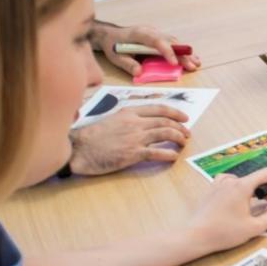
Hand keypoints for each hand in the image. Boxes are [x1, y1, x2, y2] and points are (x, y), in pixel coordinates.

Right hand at [69, 105, 191, 174]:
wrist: (79, 149)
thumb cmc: (91, 136)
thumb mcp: (110, 119)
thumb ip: (127, 119)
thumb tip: (142, 124)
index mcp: (129, 112)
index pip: (158, 108)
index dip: (175, 112)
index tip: (184, 117)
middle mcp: (135, 122)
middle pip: (165, 121)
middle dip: (180, 127)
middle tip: (187, 133)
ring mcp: (135, 138)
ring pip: (165, 134)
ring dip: (178, 138)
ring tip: (183, 143)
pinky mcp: (133, 154)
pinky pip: (157, 152)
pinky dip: (169, 154)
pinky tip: (174, 157)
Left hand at [94, 21, 202, 76]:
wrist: (110, 34)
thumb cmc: (113, 45)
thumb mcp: (115, 56)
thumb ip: (127, 64)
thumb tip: (140, 72)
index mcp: (140, 34)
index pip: (157, 41)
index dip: (167, 52)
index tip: (174, 63)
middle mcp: (151, 31)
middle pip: (170, 42)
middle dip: (182, 54)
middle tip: (192, 66)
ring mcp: (156, 33)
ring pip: (174, 42)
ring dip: (185, 53)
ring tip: (196, 64)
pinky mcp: (158, 37)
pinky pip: (172, 43)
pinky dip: (182, 51)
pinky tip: (191, 58)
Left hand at [185, 169, 266, 254]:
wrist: (195, 236)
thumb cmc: (223, 232)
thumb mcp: (253, 228)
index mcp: (242, 186)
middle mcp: (231, 181)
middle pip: (257, 181)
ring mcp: (219, 184)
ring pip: (245, 182)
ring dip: (258, 191)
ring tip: (264, 202)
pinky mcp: (211, 191)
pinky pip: (231, 183)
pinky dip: (242, 189)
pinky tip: (243, 198)